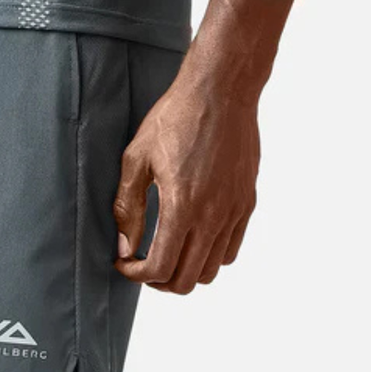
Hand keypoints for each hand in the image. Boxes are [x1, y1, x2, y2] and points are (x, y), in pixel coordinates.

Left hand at [113, 65, 259, 293]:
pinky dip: (208, 256)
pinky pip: (230, 249)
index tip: (124, 262)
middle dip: (158, 280)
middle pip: (187, 280)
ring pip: (211, 270)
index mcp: (182, 206)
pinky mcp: (246, 203)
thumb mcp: (136, 159)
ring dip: (184, 271)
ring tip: (165, 252)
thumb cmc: (175, 118)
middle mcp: (213, 215)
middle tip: (141, 263)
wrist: (222, 90)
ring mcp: (234, 211)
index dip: (136, 274)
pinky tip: (189, 237)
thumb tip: (125, 246)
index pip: (160, 268)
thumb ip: (127, 208)